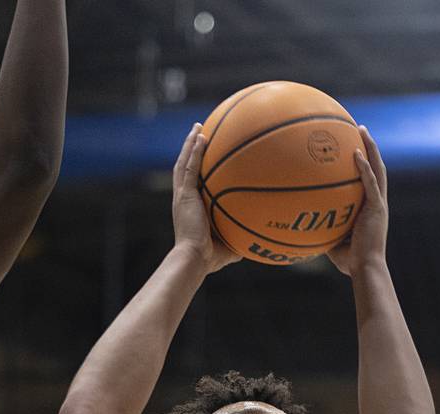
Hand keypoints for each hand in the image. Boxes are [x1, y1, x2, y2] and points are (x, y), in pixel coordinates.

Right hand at [172, 123, 241, 273]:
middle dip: (191, 150)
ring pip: (184, 163)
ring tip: (197, 127)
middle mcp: (183, 200)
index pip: (192, 184)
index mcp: (190, 208)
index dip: (196, 169)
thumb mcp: (228, 247)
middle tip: (199, 133)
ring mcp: (182, 196)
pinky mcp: (184, 196)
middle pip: (185, 168)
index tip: (205, 156)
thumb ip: (240, 240)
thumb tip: (258, 244)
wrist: (194, 259)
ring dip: (190, 144)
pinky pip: (190, 168)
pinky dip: (194, 151)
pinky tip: (201, 136)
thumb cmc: (209, 259)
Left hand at [326, 126, 387, 276]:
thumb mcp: (334, 243)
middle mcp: (378, 203)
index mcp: (371, 209)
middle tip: (359, 130)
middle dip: (369, 147)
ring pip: (377, 169)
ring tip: (361, 130)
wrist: (366, 269)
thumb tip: (304, 228)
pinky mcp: (376, 208)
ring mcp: (379, 204)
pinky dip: (364, 168)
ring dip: (370, 148)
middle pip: (376, 168)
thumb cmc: (351, 263)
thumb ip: (325, 231)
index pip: (370, 181)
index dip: (365, 164)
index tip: (355, 148)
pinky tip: (356, 153)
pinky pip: (370, 183)